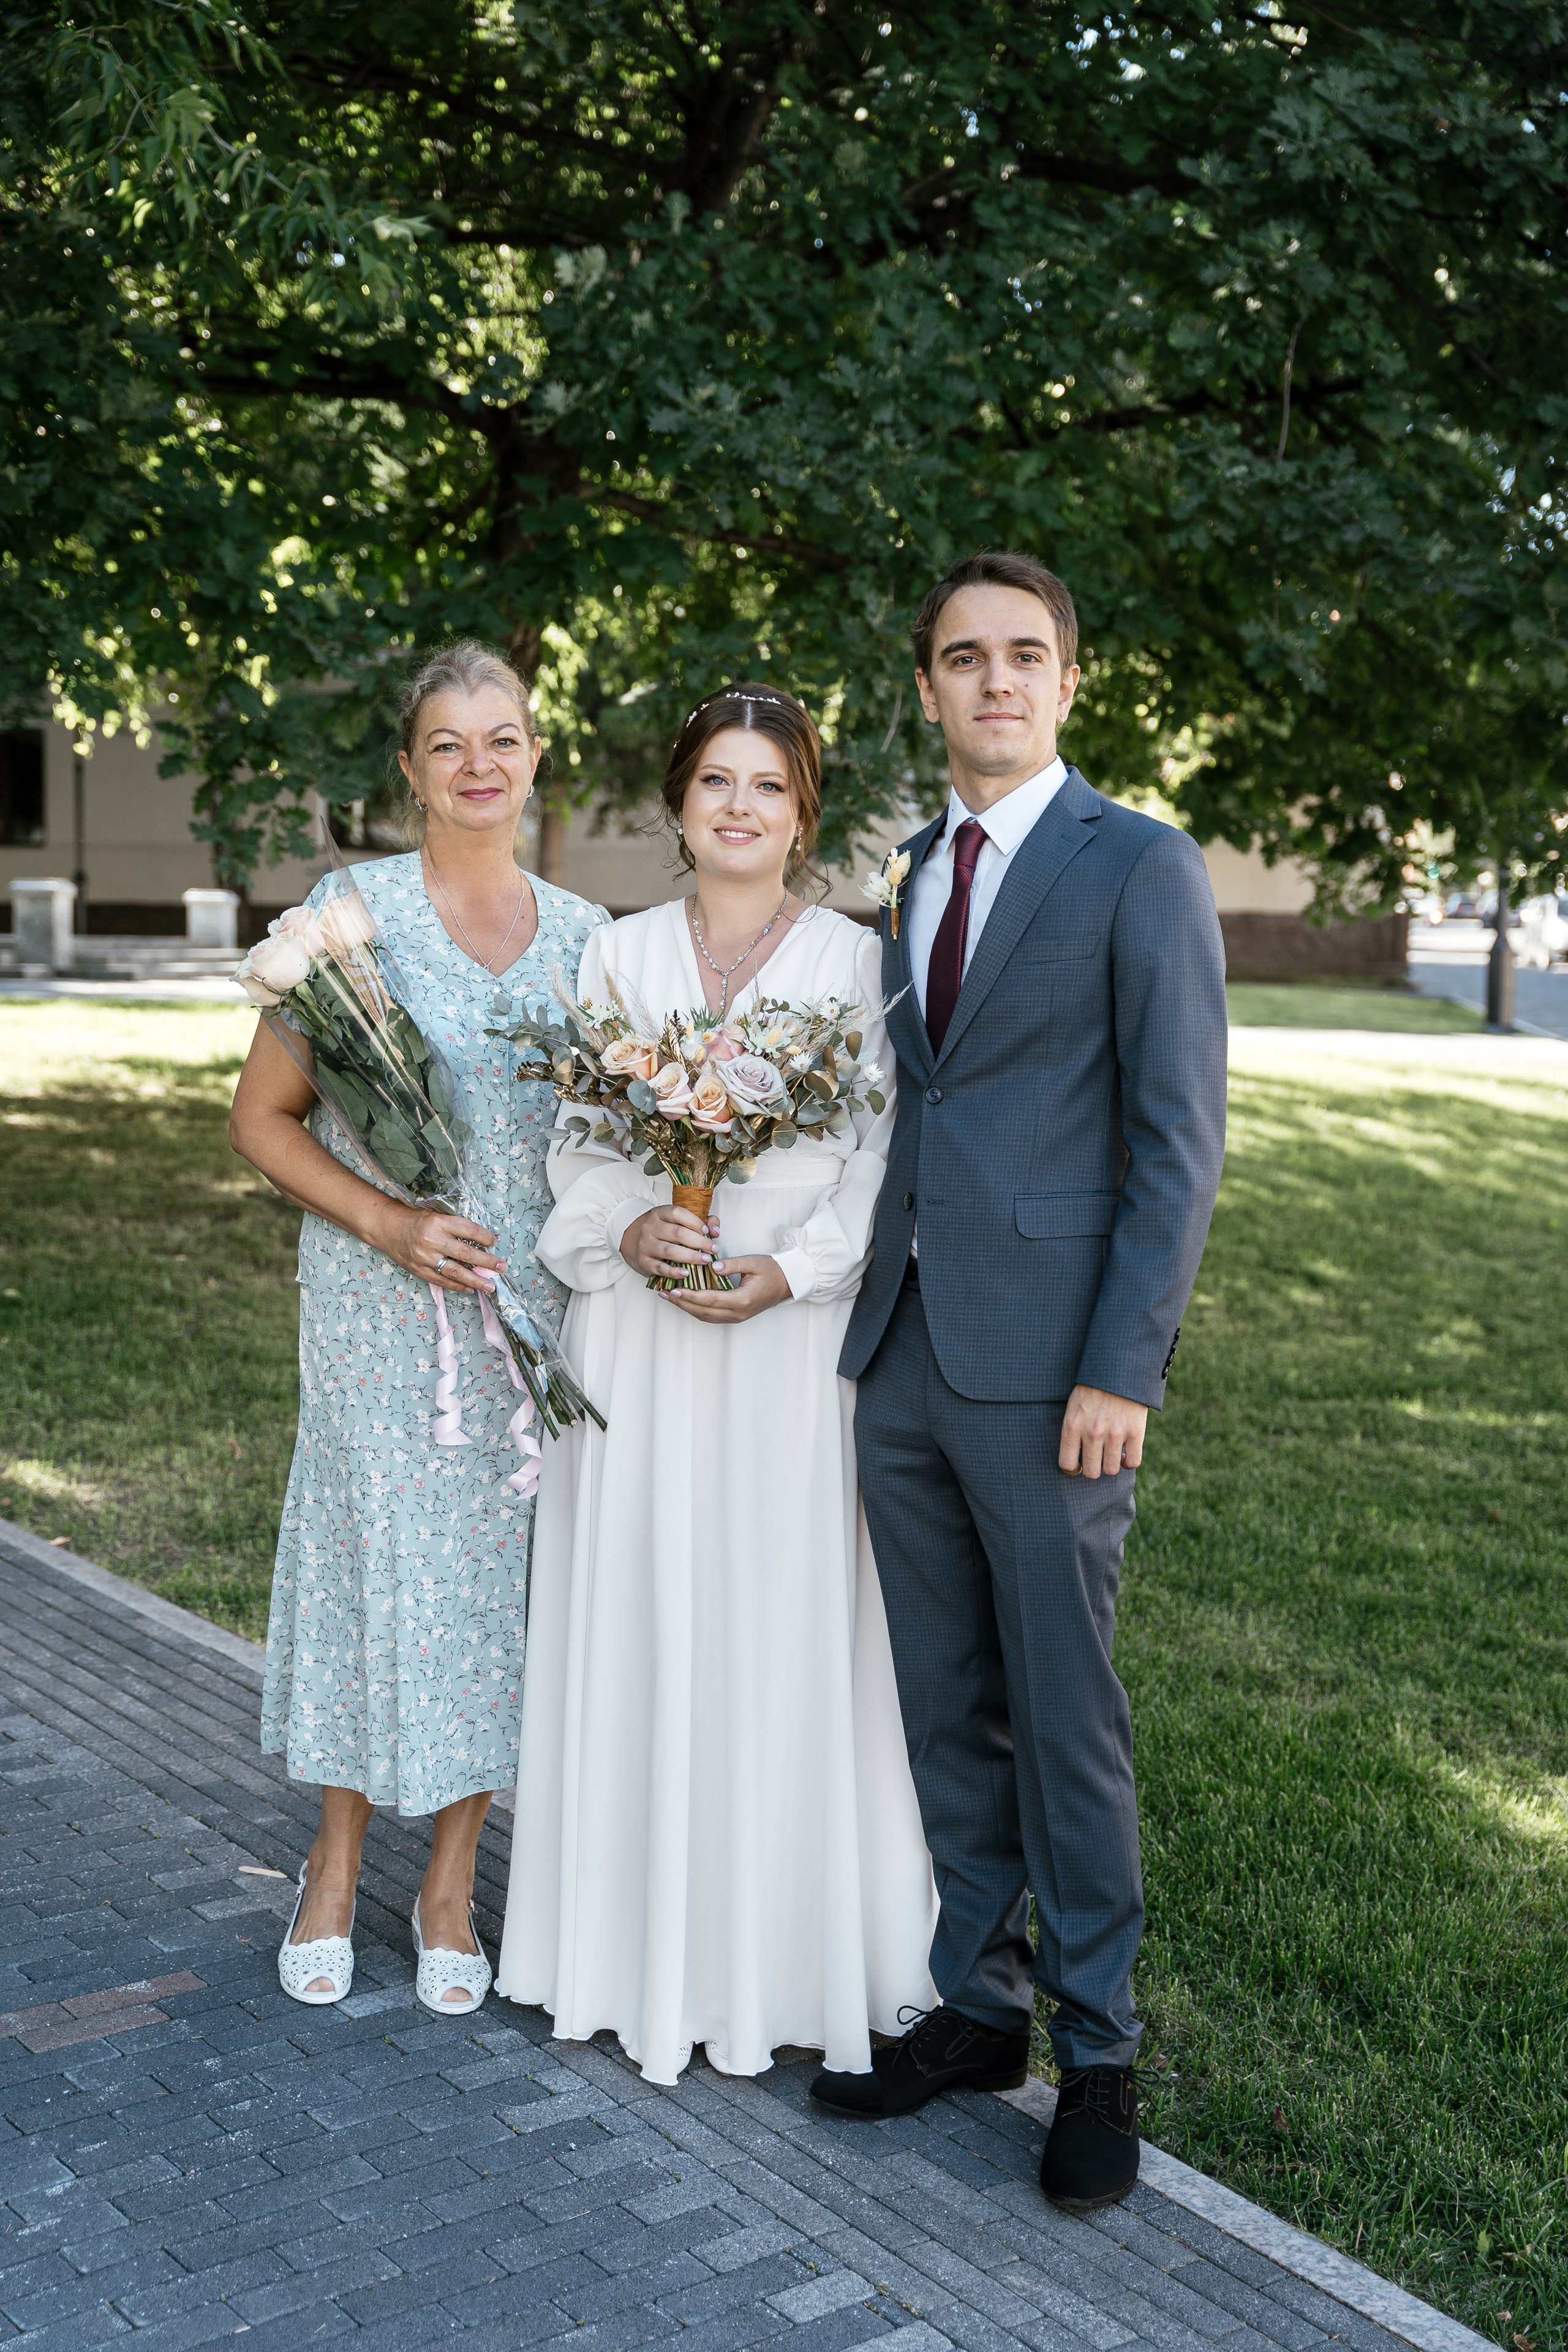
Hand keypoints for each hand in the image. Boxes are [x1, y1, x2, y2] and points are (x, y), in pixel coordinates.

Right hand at [375, 1205, 505, 1293]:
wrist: (387, 1228)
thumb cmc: (415, 1220)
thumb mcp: (436, 1216)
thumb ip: (455, 1228)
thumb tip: (480, 1241)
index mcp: (439, 1222)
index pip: (468, 1230)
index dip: (485, 1237)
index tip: (494, 1242)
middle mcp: (432, 1240)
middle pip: (465, 1252)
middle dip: (486, 1262)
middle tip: (501, 1267)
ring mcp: (425, 1257)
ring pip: (455, 1271)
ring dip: (475, 1280)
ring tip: (490, 1286)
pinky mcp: (419, 1269)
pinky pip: (441, 1280)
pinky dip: (457, 1285)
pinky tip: (470, 1288)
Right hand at [619, 1205, 717, 1279]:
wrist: (638, 1244)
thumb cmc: (666, 1233)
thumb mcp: (680, 1222)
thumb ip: (702, 1222)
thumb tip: (715, 1230)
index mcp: (659, 1213)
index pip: (677, 1213)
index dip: (694, 1222)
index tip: (707, 1231)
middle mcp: (650, 1228)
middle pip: (677, 1233)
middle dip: (699, 1242)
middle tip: (713, 1249)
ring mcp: (645, 1245)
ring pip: (669, 1250)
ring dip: (690, 1256)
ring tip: (705, 1260)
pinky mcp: (644, 1262)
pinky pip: (660, 1268)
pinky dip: (674, 1272)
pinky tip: (686, 1273)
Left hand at [664, 1254, 791, 1322]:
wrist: (787, 1283)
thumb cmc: (772, 1270)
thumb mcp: (753, 1262)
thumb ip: (732, 1264)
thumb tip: (712, 1266)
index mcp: (743, 1299)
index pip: (710, 1299)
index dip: (689, 1295)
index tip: (673, 1289)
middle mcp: (738, 1313)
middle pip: (703, 1312)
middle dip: (682, 1303)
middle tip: (663, 1293)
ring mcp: (737, 1317)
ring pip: (705, 1316)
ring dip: (686, 1307)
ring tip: (669, 1297)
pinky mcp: (736, 1316)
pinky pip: (711, 1316)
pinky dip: (696, 1309)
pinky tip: (685, 1300)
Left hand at [1059, 1384, 1146, 1479]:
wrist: (1119, 1368)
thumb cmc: (1093, 1388)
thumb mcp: (1073, 1406)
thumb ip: (1074, 1430)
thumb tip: (1077, 1458)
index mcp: (1073, 1426)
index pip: (1067, 1464)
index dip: (1072, 1470)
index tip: (1078, 1466)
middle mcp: (1092, 1432)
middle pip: (1091, 1472)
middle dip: (1094, 1469)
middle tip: (1097, 1459)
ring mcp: (1115, 1433)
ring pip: (1111, 1470)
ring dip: (1112, 1464)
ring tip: (1112, 1453)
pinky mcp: (1135, 1432)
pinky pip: (1133, 1462)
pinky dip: (1129, 1462)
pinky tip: (1126, 1452)